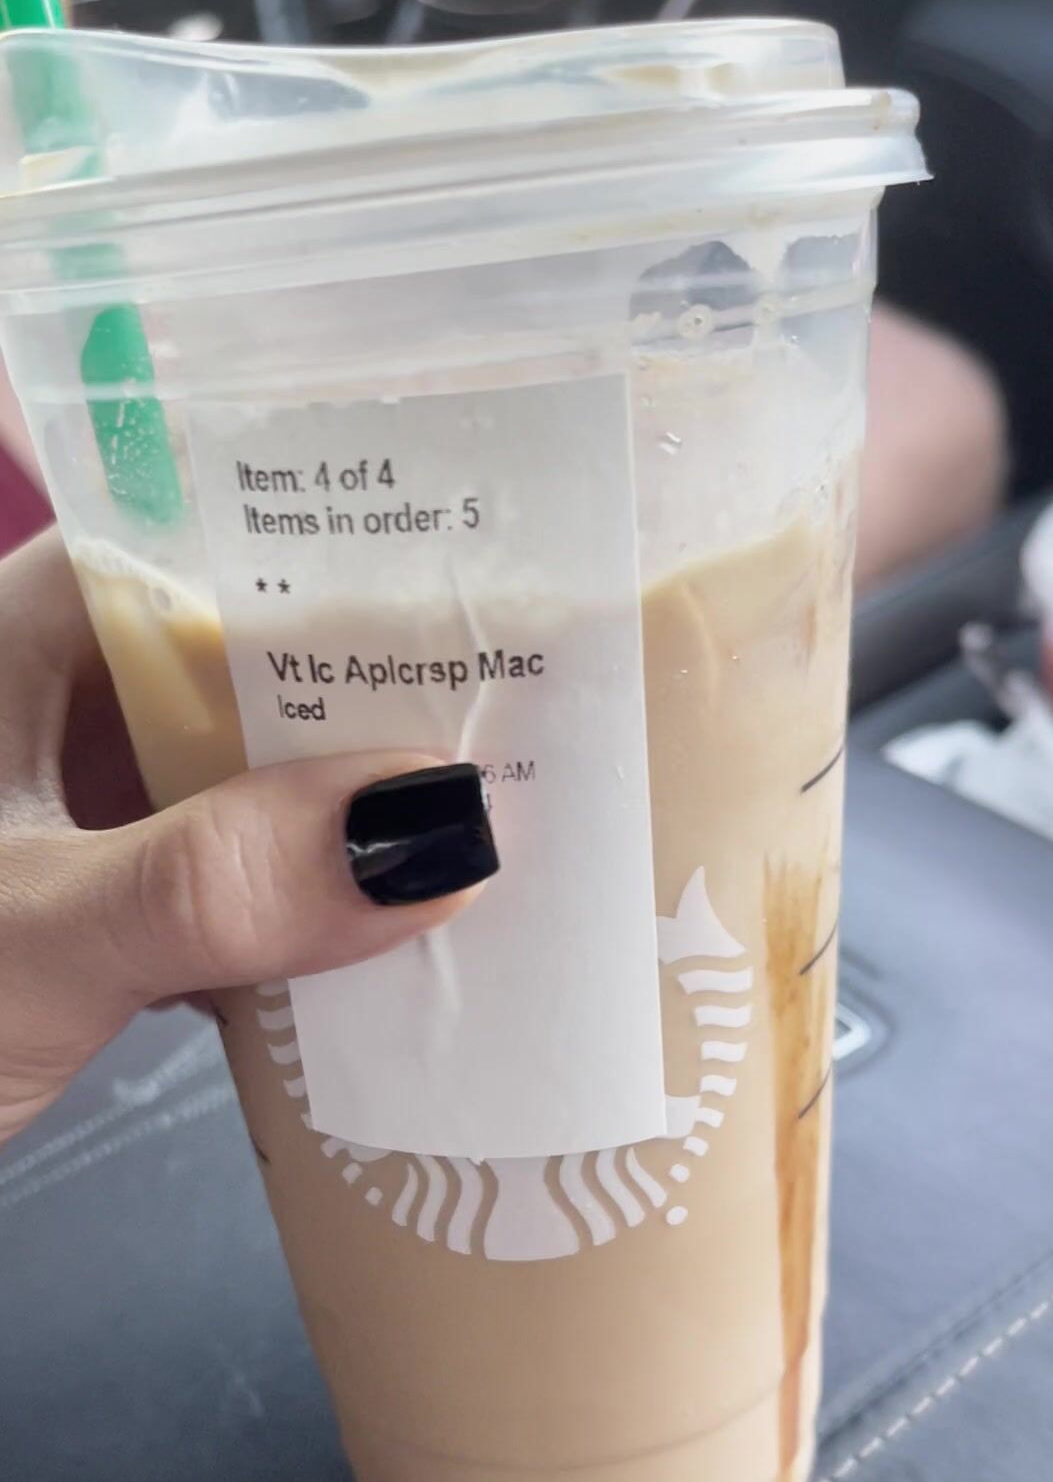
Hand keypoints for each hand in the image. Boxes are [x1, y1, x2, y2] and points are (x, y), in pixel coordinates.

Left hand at [0, 530, 496, 1146]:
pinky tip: (420, 939)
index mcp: (28, 635)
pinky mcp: (112, 908)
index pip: (223, 542)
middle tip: (568, 725)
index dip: (366, 556)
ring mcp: (93, 809)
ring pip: (265, 781)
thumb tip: (451, 828)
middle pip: (266, 667)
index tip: (514, 595)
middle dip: (397, 702)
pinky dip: (321, 910)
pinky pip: (247, 881)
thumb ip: (222, 881)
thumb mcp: (34, 932)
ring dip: (369, 820)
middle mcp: (69, 701)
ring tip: (534, 826)